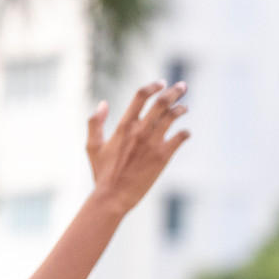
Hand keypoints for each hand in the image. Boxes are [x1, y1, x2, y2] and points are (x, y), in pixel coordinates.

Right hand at [86, 81, 189, 212]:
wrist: (114, 196)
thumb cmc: (102, 172)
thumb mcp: (92, 146)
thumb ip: (95, 122)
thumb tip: (103, 104)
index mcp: (123, 125)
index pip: (140, 96)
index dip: (153, 87)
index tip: (161, 83)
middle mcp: (139, 130)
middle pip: (161, 103)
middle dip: (174, 92)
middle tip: (183, 86)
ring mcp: (153, 143)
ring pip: (172, 118)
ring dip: (181, 109)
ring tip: (185, 107)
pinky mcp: (163, 157)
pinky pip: (179, 138)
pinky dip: (185, 133)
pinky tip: (186, 132)